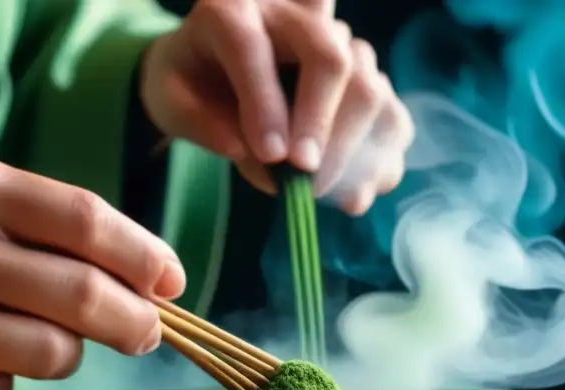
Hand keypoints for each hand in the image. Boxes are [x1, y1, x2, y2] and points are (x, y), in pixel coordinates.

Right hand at [0, 154, 183, 389]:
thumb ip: (50, 225)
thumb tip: (152, 277)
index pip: (86, 220)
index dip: (146, 256)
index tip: (173, 282)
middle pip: (86, 296)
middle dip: (137, 323)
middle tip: (145, 333)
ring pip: (54, 355)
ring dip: (66, 353)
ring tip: (34, 337)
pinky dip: (2, 381)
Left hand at [141, 0, 414, 215]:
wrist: (216, 72)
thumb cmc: (192, 83)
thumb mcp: (172, 100)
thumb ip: (203, 124)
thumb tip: (255, 156)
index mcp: (233, 9)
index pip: (252, 47)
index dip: (266, 103)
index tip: (272, 157)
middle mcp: (295, 15)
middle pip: (331, 58)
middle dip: (323, 126)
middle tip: (307, 181)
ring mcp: (339, 44)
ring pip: (370, 87)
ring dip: (355, 150)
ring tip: (332, 196)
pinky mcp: (365, 81)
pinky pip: (392, 117)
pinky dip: (382, 160)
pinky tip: (357, 196)